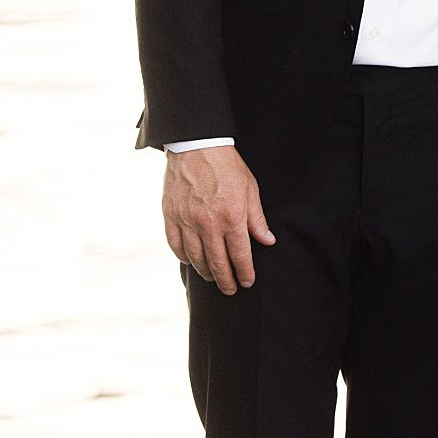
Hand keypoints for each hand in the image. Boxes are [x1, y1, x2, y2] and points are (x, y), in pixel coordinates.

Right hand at [162, 145, 273, 295]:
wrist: (196, 147)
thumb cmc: (227, 167)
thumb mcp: (250, 189)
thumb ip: (257, 219)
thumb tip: (267, 241)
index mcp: (231, 217)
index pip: (240, 255)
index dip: (244, 272)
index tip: (247, 282)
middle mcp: (207, 224)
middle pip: (216, 262)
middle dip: (225, 280)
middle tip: (230, 290)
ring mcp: (186, 221)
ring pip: (195, 258)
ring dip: (205, 272)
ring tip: (213, 278)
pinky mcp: (170, 216)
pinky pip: (175, 245)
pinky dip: (184, 258)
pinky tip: (192, 262)